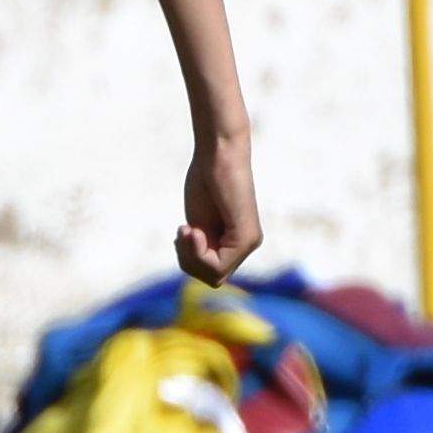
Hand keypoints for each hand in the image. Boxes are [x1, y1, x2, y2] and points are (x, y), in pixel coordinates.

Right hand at [176, 129, 259, 283]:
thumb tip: (195, 268)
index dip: (190, 259)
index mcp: (237, 242)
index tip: (183, 231)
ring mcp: (249, 242)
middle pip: (213, 278)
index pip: (211, 273)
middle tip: (183, 232)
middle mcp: (248, 244)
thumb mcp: (198, 222)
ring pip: (214, 276)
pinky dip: (197, 252)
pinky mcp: (246, 236)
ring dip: (191, 256)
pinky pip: (217, 266)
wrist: (218, 153)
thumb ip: (200, 245)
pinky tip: (192, 230)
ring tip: (187, 229)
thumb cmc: (206, 181)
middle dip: (190, 261)